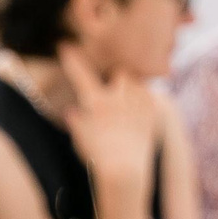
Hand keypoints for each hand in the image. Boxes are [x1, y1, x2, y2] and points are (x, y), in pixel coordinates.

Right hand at [53, 43, 160, 193]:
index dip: (72, 59)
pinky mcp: (152, 117)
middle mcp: (119, 101)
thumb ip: (77, 122)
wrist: (125, 171)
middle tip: (112, 80)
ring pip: (138, 82)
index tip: (66, 47)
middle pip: (121, 72)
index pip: (81, 74)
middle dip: (117, 74)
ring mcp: (138, 108)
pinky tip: (139, 104)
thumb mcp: (80, 138)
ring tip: (126, 92)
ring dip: (132, 84)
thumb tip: (71, 112)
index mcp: (97, 104)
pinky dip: (144, 98)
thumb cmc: (97, 158)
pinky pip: (151, 98)